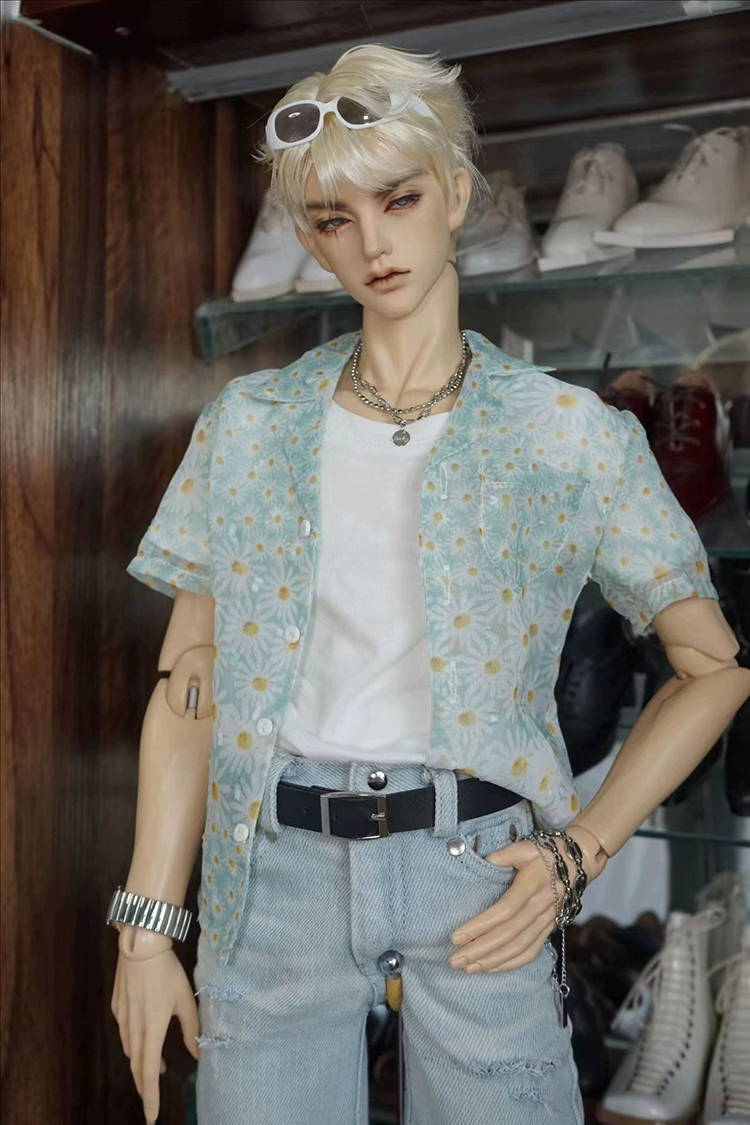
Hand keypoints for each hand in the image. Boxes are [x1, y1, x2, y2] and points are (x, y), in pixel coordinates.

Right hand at [111, 943, 199, 1123]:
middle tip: (153, 1099)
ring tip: (156, 1068)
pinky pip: (124, 1034)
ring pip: (129, 1052)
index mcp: (152, 1029)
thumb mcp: (185, 999)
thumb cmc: (167, 971)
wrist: (140, 945)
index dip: (151, 1096)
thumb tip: (198, 1052)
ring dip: (141, 1065)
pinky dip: (134, 1045)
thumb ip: (191, 1028)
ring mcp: (122, 1019)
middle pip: (137, 1067)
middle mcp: (133, 1029)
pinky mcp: (117, 1008)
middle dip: (145, 1085)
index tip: (151, 1116)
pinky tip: (143, 1039)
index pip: (150, 1072)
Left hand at [447, 824, 606, 973]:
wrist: (578, 862)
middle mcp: (539, 907)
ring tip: (468, 968)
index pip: (503, 911)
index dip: (479, 926)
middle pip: (508, 935)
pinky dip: (511, 963)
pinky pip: (531, 951)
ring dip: (492, 961)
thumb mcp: (524, 847)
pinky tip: (492, 968)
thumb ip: (502, 855)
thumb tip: (480, 864)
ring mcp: (546, 921)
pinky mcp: (549, 929)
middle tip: (455, 960)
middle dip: (480, 950)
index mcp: (531, 885)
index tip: (456, 936)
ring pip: (518, 947)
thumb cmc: (546, 852)